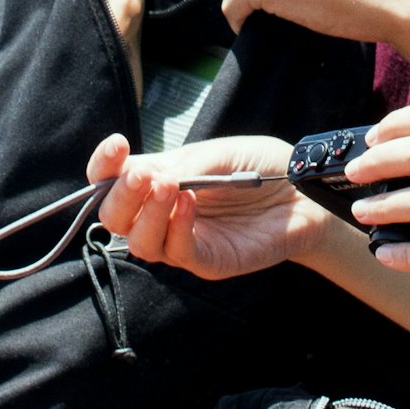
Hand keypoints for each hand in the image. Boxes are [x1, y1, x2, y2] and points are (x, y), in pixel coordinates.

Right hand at [88, 132, 320, 280]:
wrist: (305, 193)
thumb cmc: (264, 167)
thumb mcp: (224, 153)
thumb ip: (188, 163)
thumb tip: (152, 173)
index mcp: (159, 178)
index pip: (111, 179)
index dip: (104, 165)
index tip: (117, 146)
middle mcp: (162, 212)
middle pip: (114, 216)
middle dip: (121, 194)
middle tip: (143, 175)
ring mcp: (181, 240)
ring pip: (139, 240)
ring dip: (147, 213)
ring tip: (168, 187)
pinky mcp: (206, 261)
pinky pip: (178, 252)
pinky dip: (177, 228)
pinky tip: (189, 203)